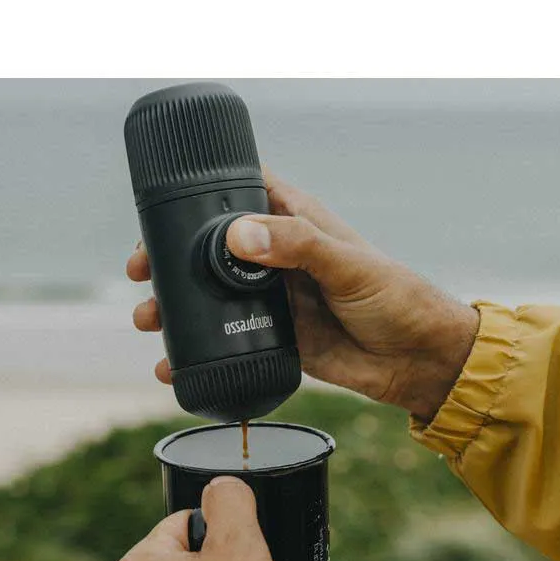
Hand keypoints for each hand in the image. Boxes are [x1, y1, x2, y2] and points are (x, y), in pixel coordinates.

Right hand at [127, 169, 479, 422]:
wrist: (419, 361)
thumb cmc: (398, 299)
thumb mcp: (348, 266)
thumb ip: (297, 247)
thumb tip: (238, 236)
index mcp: (295, 222)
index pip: (237, 194)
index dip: (196, 198)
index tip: (157, 214)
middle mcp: (278, 257)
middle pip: (209, 249)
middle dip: (170, 260)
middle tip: (139, 273)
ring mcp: (274, 299)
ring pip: (210, 297)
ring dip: (176, 308)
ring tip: (148, 320)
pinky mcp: (275, 339)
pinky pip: (226, 342)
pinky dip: (197, 353)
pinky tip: (173, 366)